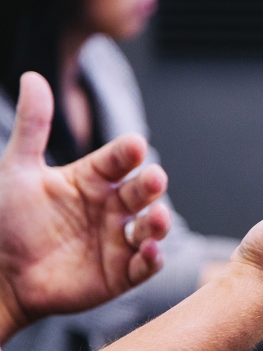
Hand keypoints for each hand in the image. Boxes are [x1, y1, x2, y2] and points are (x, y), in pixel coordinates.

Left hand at [0, 72, 170, 341]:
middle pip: (141, 192)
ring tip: (157, 218)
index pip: (117, 161)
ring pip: (151, 227)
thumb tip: (33, 77)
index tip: (134, 146)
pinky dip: (152, 259)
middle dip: (151, 185)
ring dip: (159, 222)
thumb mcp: (17, 170)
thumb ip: (34, 126)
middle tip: (153, 179)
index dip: (127, 153)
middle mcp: (110, 207)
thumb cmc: (6, 222)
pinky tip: (149, 251)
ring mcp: (118, 240)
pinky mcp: (121, 273)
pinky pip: (144, 265)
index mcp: (92, 180)